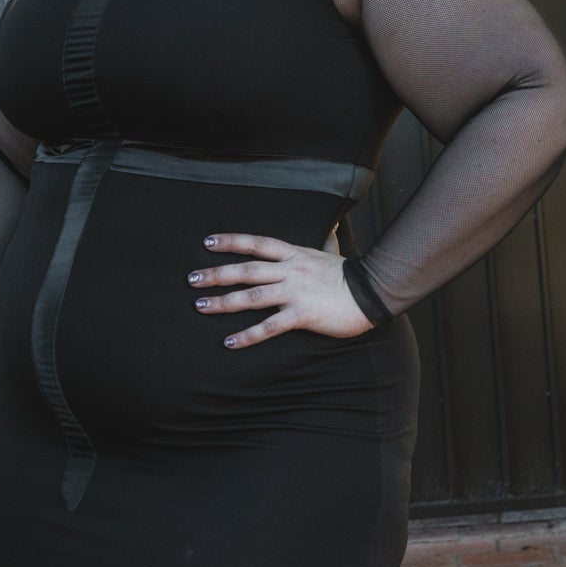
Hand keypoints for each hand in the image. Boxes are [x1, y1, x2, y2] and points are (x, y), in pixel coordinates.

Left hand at [188, 232, 375, 347]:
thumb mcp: (333, 252)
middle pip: (246, 269)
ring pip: (252, 296)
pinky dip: (249, 334)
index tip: (207, 242)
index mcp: (295, 254)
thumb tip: (332, 224)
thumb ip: (326, 241)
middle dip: (216, 274)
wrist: (374, 291)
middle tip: (191, 279)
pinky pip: (270, 326)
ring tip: (200, 306)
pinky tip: (230, 342)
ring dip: (224, 301)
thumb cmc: (352, 275)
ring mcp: (295, 292)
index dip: (231, 241)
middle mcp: (290, 271)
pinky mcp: (302, 314)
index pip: (257, 243)